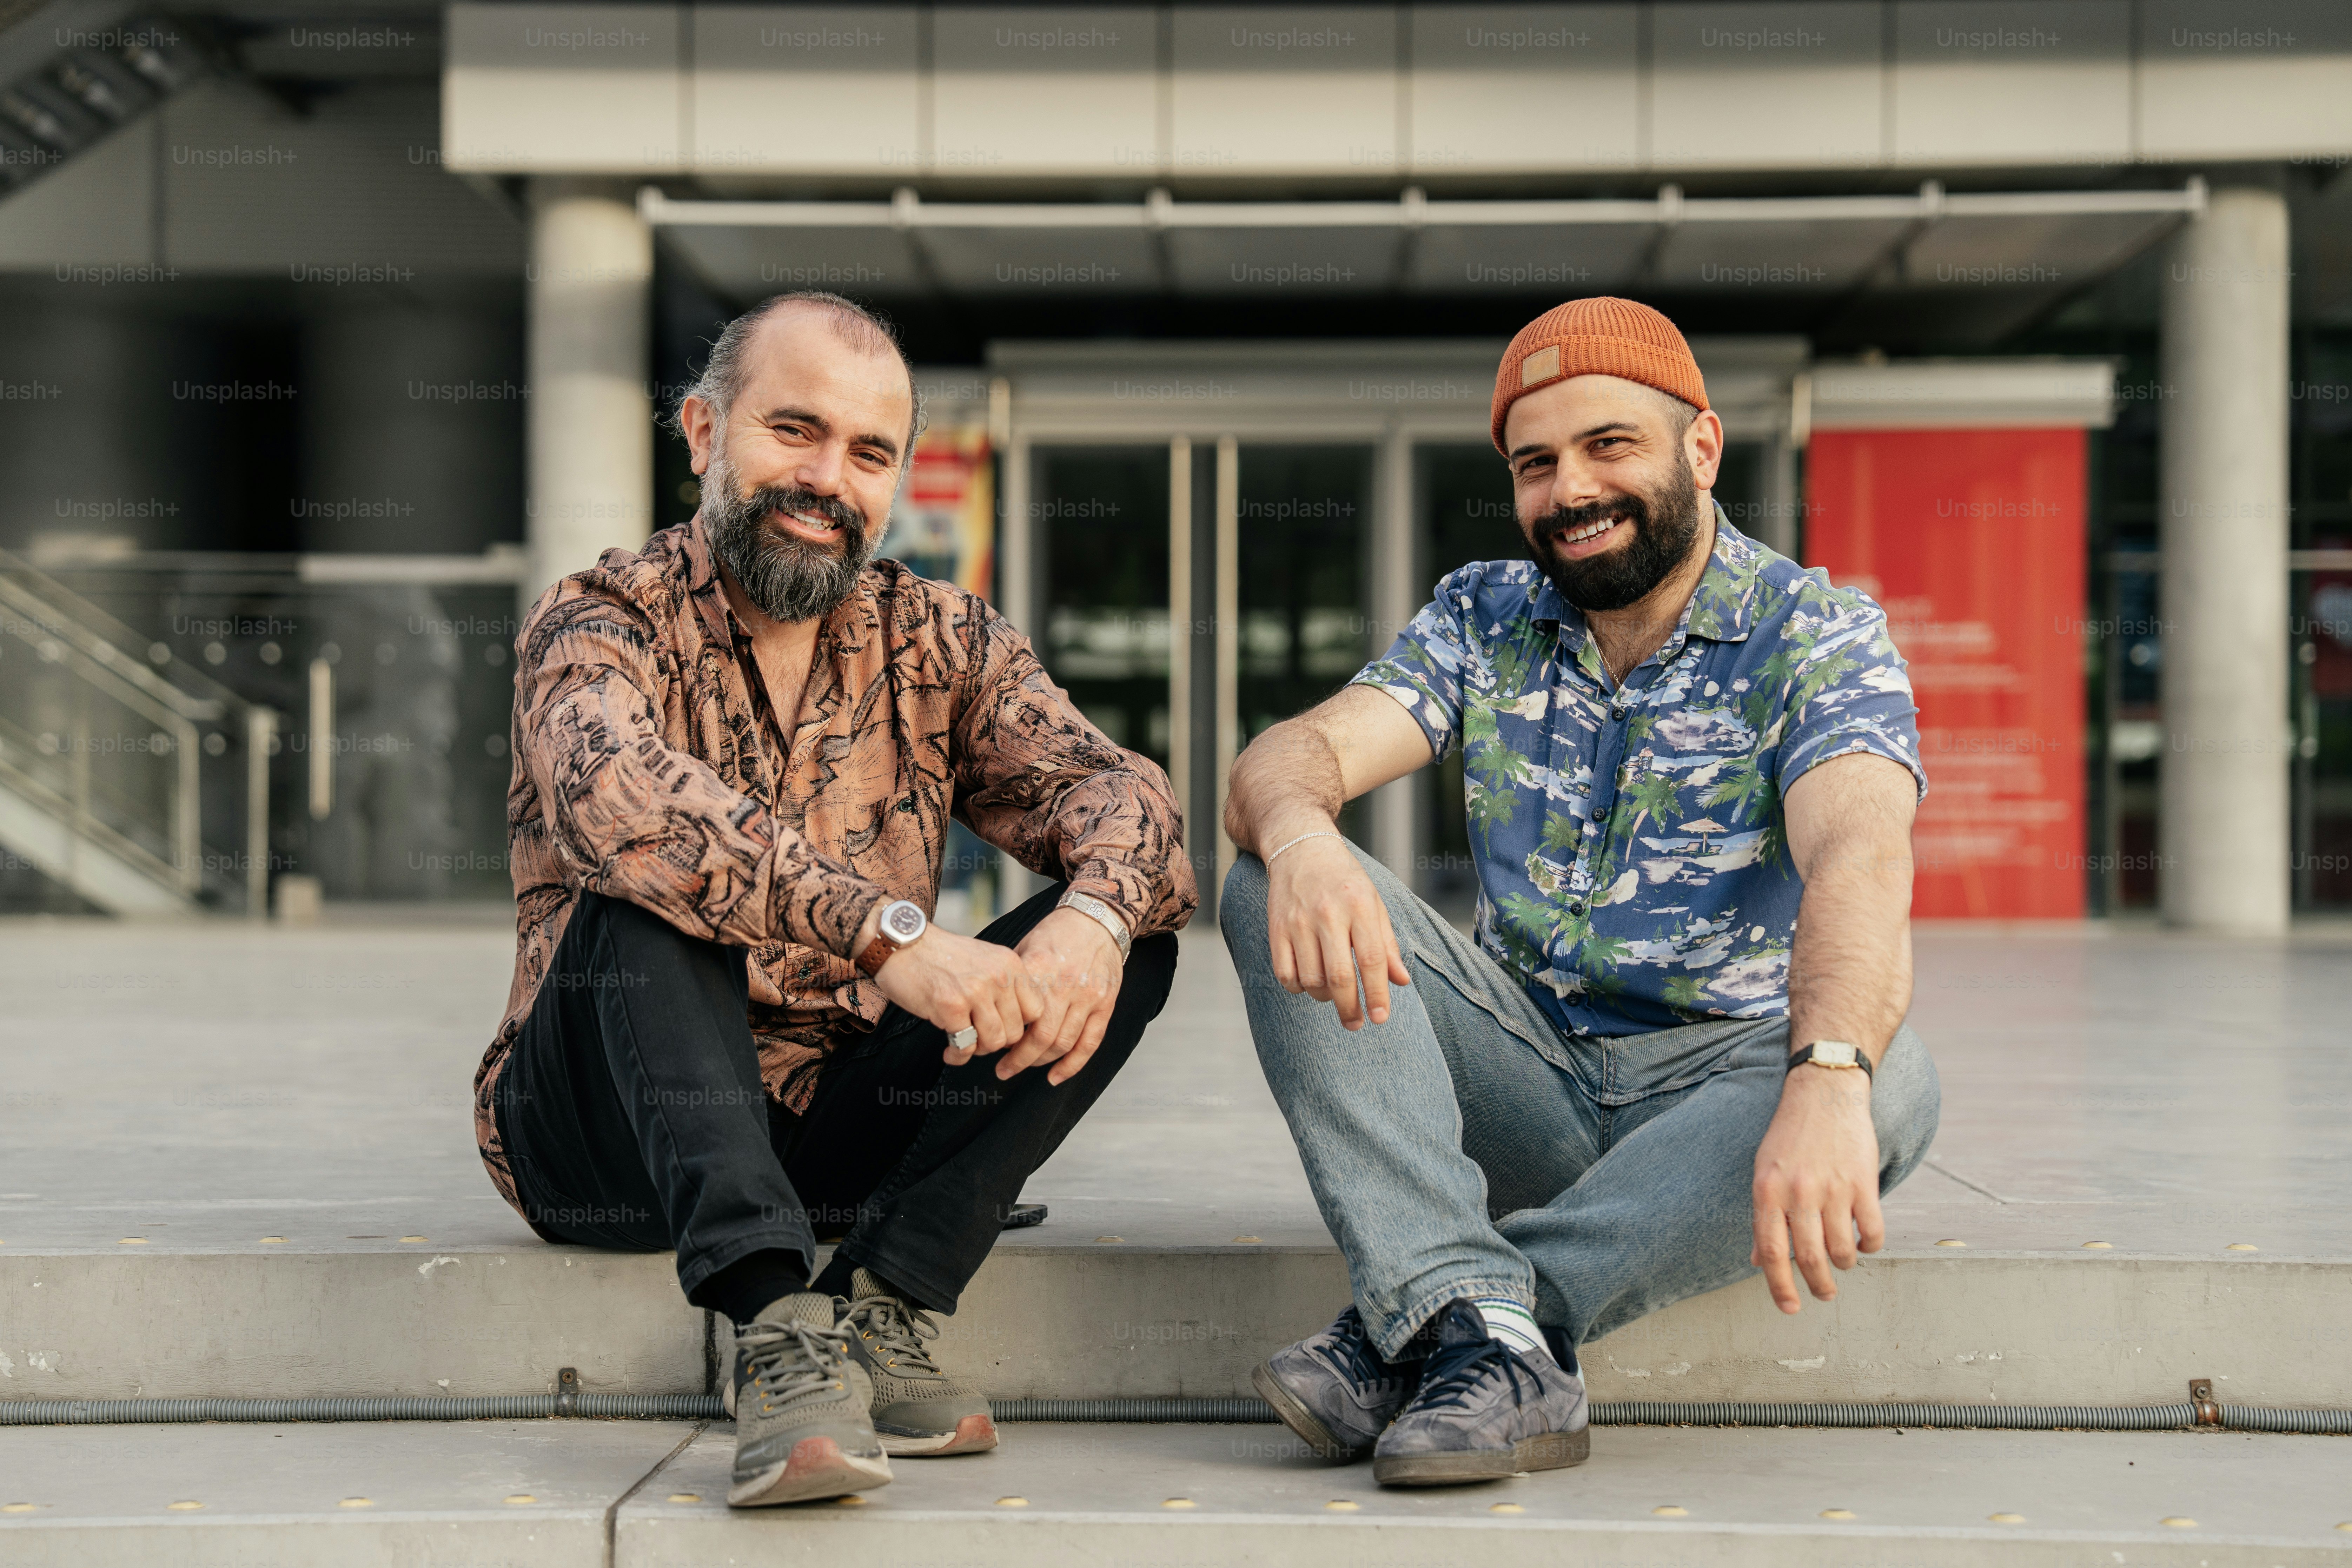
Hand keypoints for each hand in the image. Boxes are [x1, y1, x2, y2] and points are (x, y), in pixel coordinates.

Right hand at [862, 913, 1044, 1059]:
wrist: (902, 943)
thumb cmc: (940, 955)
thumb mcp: (985, 959)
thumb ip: (1004, 985)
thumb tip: (1016, 1023)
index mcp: (1010, 964)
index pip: (1036, 1010)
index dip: (1019, 1026)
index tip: (1002, 1028)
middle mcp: (998, 977)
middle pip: (1015, 1032)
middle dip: (995, 1043)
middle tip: (978, 1039)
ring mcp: (975, 992)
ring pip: (993, 1042)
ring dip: (977, 1050)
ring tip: (963, 1043)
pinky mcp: (950, 1006)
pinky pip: (964, 1046)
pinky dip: (957, 1055)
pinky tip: (948, 1050)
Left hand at [991, 907, 1125, 1084]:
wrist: (1097, 919)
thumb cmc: (1055, 934)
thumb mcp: (1025, 948)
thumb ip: (1015, 982)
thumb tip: (993, 1013)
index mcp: (1040, 970)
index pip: (1017, 1015)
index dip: (1002, 1037)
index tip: (990, 1046)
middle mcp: (1065, 985)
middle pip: (1041, 1037)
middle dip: (1019, 1060)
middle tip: (1002, 1069)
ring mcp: (1088, 997)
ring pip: (1064, 1043)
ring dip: (1041, 1062)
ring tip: (1025, 1068)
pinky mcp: (1106, 1004)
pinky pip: (1090, 1043)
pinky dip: (1072, 1065)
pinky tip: (1055, 1077)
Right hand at [1263, 832, 1410, 1030]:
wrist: (1301, 849)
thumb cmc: (1345, 880)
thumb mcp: (1374, 904)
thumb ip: (1388, 944)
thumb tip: (1402, 982)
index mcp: (1360, 906)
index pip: (1372, 960)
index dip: (1378, 994)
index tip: (1381, 1018)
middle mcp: (1328, 914)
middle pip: (1340, 977)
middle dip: (1350, 1009)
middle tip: (1356, 1024)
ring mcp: (1299, 922)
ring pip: (1311, 980)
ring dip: (1324, 998)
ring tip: (1334, 995)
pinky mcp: (1276, 928)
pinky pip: (1285, 974)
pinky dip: (1298, 988)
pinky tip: (1308, 984)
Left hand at [1750, 1064, 1884, 1312]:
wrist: (1823, 1093)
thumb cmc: (1789, 1137)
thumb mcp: (1764, 1172)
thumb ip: (1764, 1216)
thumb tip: (1759, 1261)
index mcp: (1767, 1191)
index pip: (1771, 1252)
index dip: (1779, 1287)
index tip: (1790, 1309)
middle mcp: (1798, 1192)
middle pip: (1809, 1257)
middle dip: (1818, 1285)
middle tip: (1824, 1294)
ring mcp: (1833, 1187)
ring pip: (1841, 1249)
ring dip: (1843, 1265)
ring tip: (1842, 1264)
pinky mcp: (1863, 1181)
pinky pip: (1872, 1230)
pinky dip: (1870, 1246)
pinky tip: (1865, 1244)